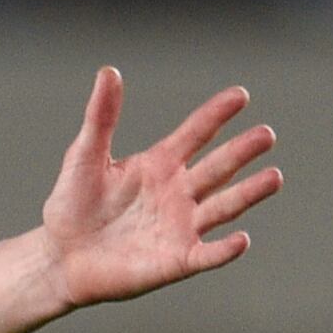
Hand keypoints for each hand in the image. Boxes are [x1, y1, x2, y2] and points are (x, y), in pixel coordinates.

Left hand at [42, 68, 281, 308]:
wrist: (59, 255)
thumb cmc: (72, 204)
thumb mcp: (85, 155)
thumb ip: (101, 117)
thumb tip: (109, 72)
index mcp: (160, 164)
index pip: (196, 134)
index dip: (216, 115)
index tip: (240, 95)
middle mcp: (178, 192)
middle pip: (218, 167)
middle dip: (242, 151)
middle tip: (266, 134)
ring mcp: (181, 226)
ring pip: (223, 206)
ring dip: (248, 193)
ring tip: (274, 177)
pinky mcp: (177, 260)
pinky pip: (207, 255)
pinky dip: (224, 250)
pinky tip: (241, 240)